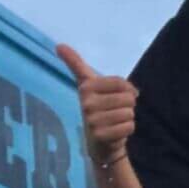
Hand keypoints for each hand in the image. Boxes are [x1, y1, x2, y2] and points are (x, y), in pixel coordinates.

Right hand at [55, 44, 135, 168]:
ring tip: (114, 123)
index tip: (119, 95)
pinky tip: (116, 133)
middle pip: (128, 98)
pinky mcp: (100, 135)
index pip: (121, 83)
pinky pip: (129, 126)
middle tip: (115, 113)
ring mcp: (92, 120)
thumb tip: (59, 45)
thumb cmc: (98, 108)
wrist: (99, 143)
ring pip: (130, 112)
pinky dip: (127, 130)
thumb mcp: (88, 84)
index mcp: (86, 87)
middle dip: (128, 106)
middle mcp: (86, 103)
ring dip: (127, 118)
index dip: (128, 90)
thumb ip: (76, 64)